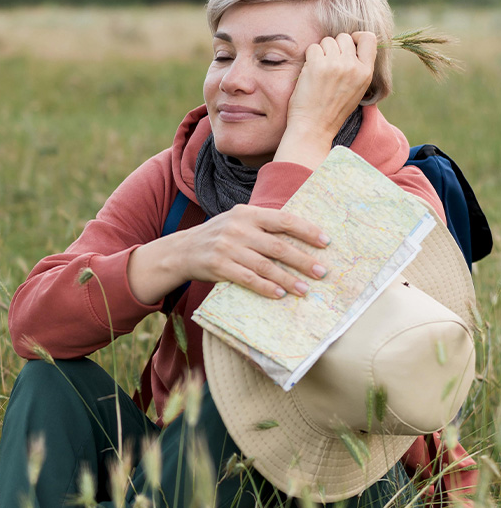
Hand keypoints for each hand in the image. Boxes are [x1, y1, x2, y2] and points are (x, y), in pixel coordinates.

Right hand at [128, 204, 329, 302]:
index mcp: (247, 213)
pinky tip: (279, 294)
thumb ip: (263, 224)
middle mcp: (237, 228)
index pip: (283, 220)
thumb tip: (301, 235)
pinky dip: (264, 287)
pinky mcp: (219, 266)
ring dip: (287, 279)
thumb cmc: (219, 236)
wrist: (182, 250)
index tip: (325, 242)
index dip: (306, 231)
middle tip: (322, 272)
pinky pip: (247, 279)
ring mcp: (227, 248)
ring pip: (264, 266)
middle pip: (277, 246)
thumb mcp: (238, 221)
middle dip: (302, 260)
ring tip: (305, 289)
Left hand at [275, 31, 377, 167]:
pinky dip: (309, 57)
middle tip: (327, 64)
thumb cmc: (332, 112)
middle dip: (334, 46)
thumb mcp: (356, 91)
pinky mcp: (316, 65)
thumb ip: (358, 69)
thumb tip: (352, 46)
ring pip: (327, 40)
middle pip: (344, 37)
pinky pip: (312, 48)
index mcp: (366, 73)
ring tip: (318, 70)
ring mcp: (334, 64)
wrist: (313, 128)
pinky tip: (309, 73)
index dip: (356, 37)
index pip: (369, 38)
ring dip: (320, 51)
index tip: (347, 46)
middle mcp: (352, 66)